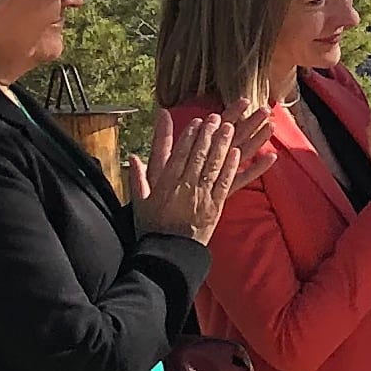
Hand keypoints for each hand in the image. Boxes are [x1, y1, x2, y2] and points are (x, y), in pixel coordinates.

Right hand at [134, 107, 262, 243]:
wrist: (169, 253)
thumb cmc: (153, 228)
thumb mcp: (140, 201)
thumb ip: (138, 177)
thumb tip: (132, 157)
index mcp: (166, 183)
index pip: (179, 153)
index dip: (190, 136)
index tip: (197, 121)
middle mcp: (185, 186)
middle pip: (198, 155)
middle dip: (208, 134)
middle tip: (217, 118)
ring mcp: (202, 196)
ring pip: (213, 165)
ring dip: (223, 145)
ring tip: (230, 128)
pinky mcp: (216, 207)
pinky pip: (225, 183)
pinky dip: (231, 167)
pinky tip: (237, 154)